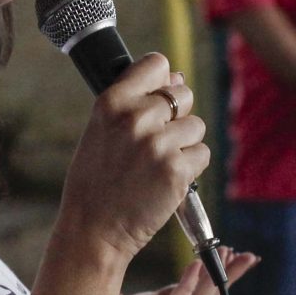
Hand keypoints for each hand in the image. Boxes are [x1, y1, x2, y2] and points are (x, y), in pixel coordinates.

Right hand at [56, 55, 212, 265]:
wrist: (93, 229)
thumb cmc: (96, 181)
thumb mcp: (102, 131)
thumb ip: (134, 102)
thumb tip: (176, 77)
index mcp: (112, 102)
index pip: (157, 64)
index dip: (162, 81)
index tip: (156, 98)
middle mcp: (135, 118)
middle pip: (183, 95)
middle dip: (176, 116)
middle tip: (153, 143)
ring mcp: (158, 145)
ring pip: (196, 126)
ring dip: (184, 144)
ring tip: (157, 165)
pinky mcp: (177, 171)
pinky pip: (202, 154)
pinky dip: (190, 168)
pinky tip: (166, 180)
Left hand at [112, 247, 261, 294]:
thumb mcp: (111, 288)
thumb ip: (126, 284)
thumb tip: (129, 260)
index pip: (195, 293)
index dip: (217, 277)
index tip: (237, 256)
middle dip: (226, 281)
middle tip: (247, 258)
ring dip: (211, 285)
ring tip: (225, 259)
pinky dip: (183, 291)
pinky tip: (194, 269)